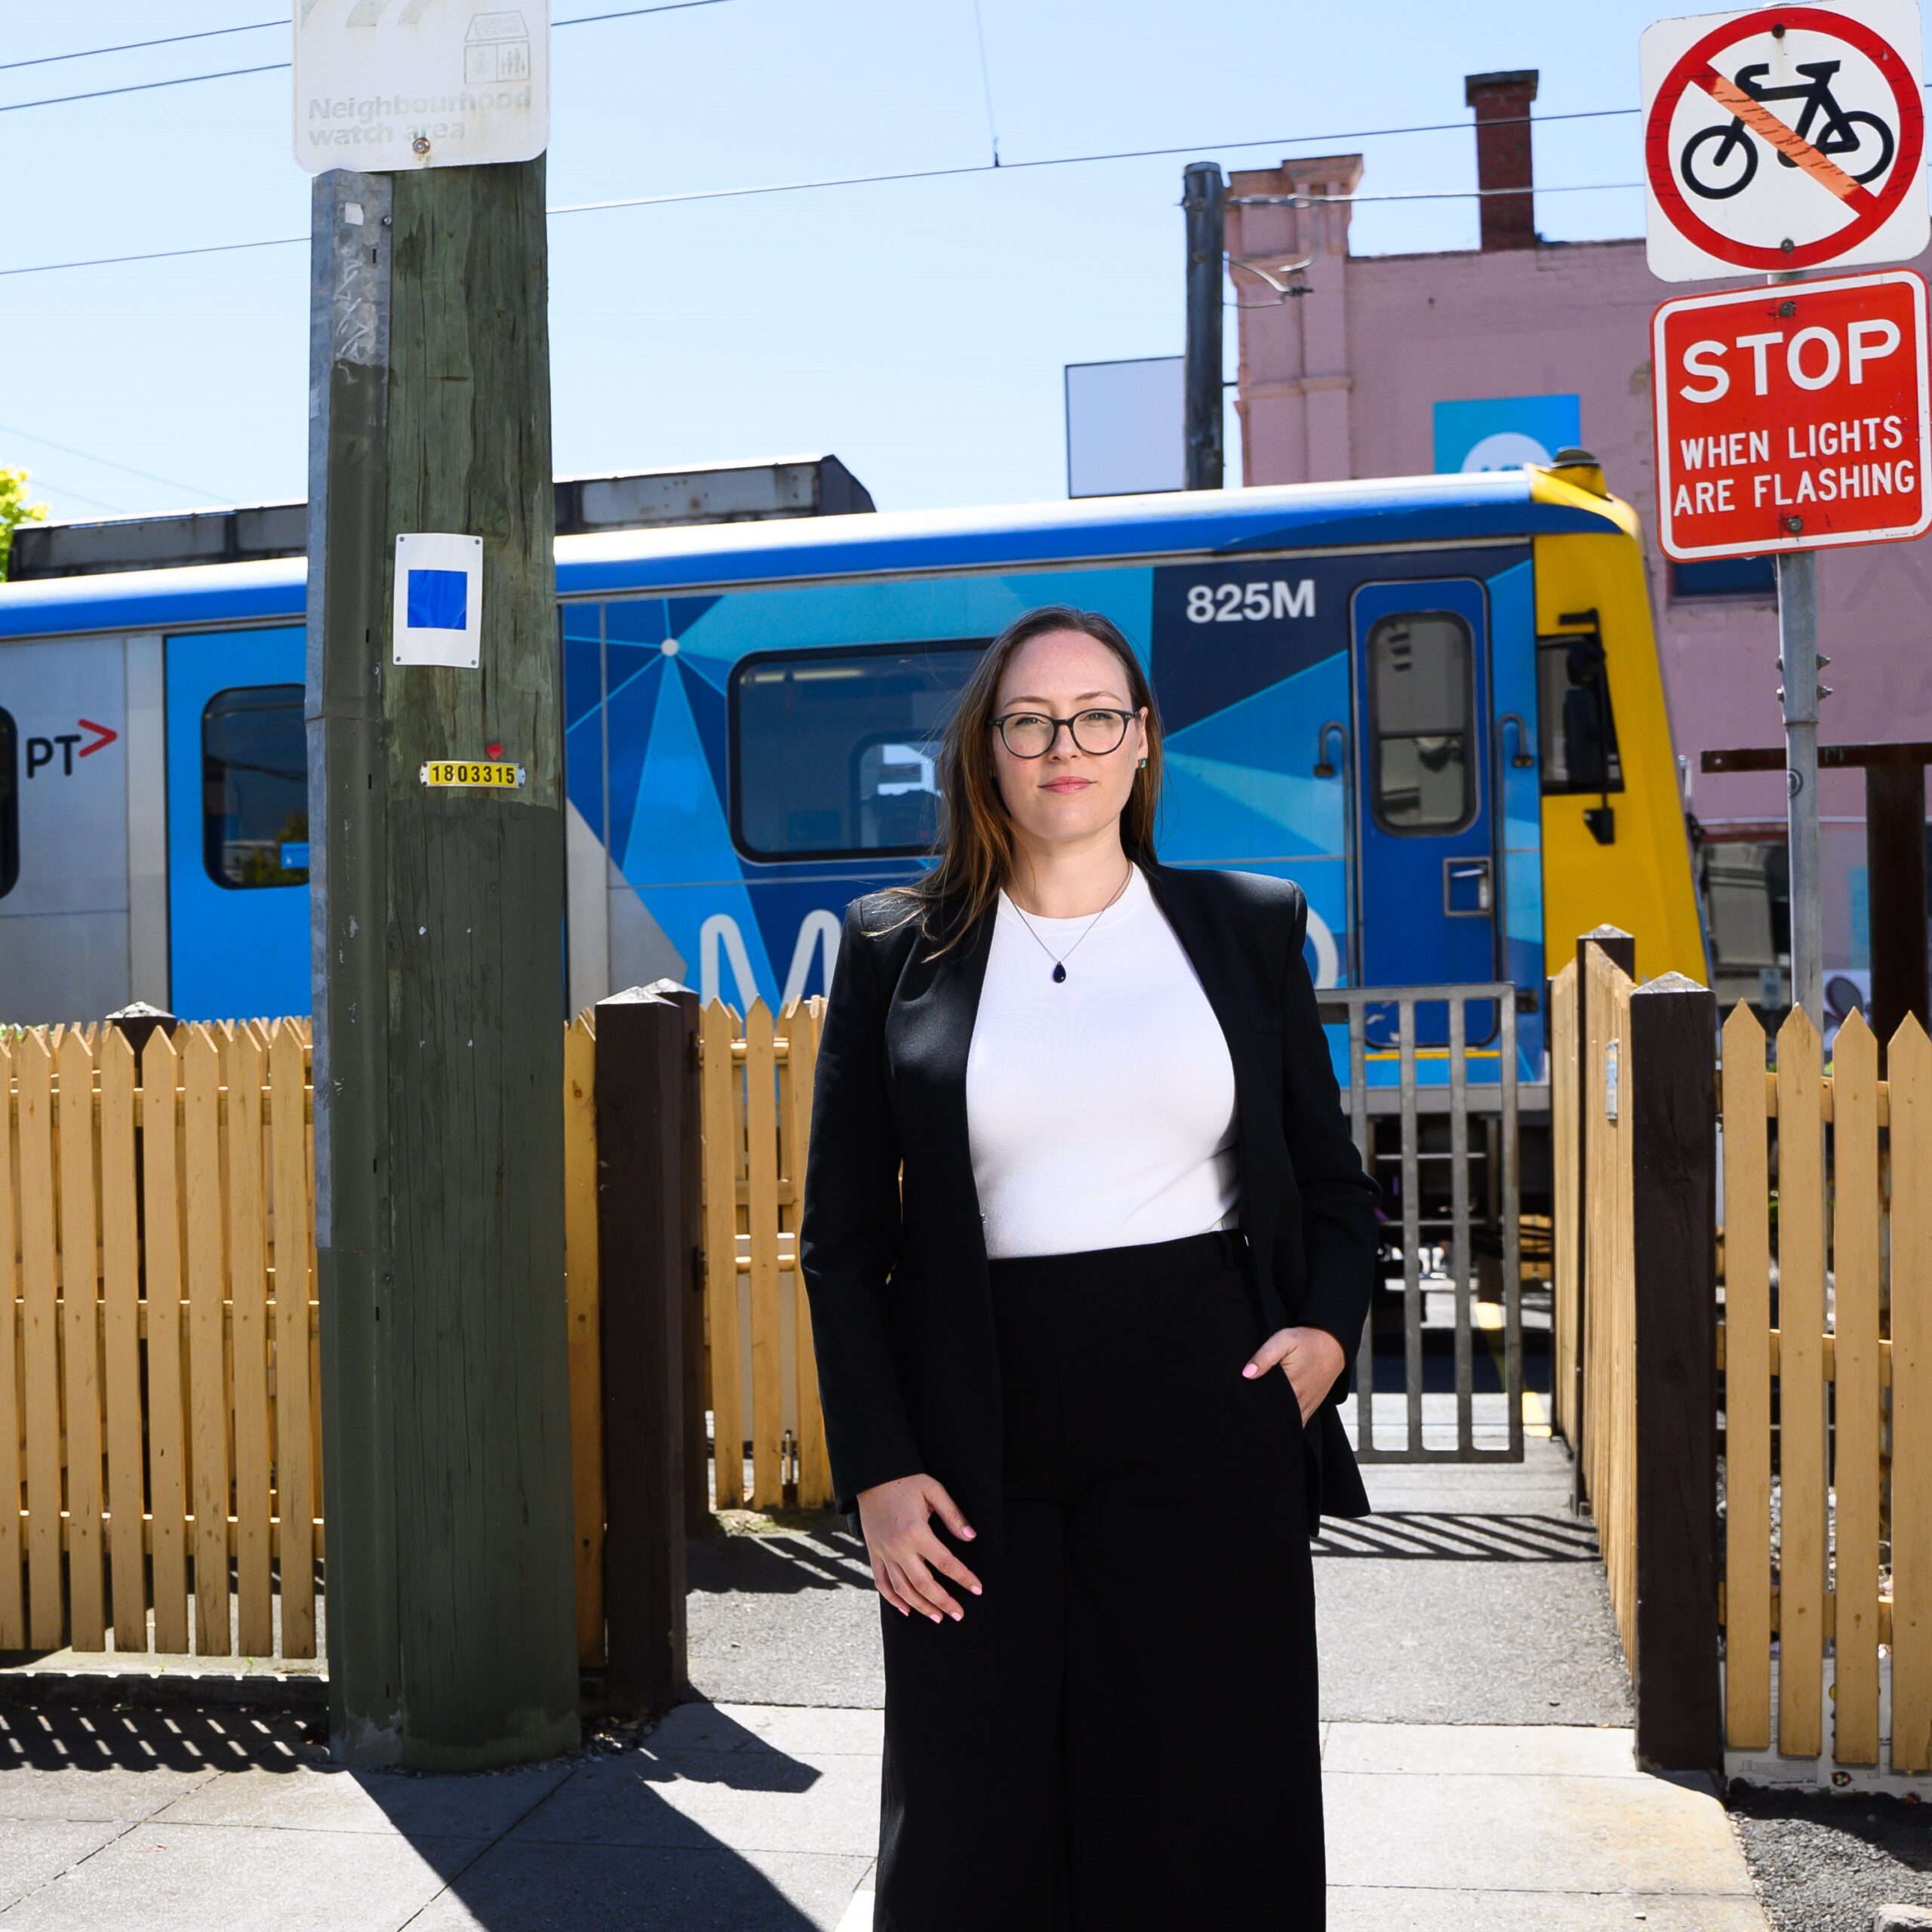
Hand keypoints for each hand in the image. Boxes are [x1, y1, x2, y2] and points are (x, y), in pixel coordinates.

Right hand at [855, 1473, 982, 1623]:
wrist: (871, 1476)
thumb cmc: (905, 1481)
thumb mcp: (933, 1490)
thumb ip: (953, 1515)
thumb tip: (971, 1537)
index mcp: (916, 1532)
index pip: (946, 1563)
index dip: (964, 1578)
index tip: (977, 1589)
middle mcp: (898, 1548)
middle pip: (924, 1584)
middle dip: (943, 1602)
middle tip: (959, 1614)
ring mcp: (883, 1553)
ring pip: (903, 1590)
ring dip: (921, 1607)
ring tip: (938, 1618)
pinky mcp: (873, 1553)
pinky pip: (881, 1583)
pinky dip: (893, 1600)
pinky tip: (907, 1610)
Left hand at [1243, 1325, 1345, 1424]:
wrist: (1334, 1345)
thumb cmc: (1307, 1342)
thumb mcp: (1285, 1340)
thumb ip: (1265, 1356)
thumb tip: (1246, 1374)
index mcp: (1291, 1386)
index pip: (1267, 1406)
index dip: (1253, 1407)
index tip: (1243, 1404)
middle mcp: (1300, 1401)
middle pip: (1276, 1418)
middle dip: (1262, 1417)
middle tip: (1247, 1412)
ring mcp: (1307, 1406)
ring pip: (1288, 1424)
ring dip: (1275, 1422)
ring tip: (1260, 1418)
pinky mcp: (1311, 1406)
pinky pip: (1298, 1422)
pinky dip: (1287, 1423)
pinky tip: (1276, 1418)